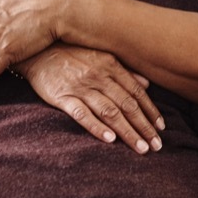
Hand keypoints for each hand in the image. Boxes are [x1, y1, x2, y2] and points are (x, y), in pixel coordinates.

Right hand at [18, 44, 164, 153]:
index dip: (151, 111)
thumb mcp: (100, 55)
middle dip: (144, 126)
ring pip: (110, 112)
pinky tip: (110, 140)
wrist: (36, 49)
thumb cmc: (71, 53)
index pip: (137, 92)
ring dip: (128, 131)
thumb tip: (147, 84)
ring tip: (141, 148)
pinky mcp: (62, 97)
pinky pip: (82, 114)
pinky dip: (97, 127)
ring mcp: (81, 87)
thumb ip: (124, 71)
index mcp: (111, 66)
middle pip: (127, 105)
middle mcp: (99, 77)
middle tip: (157, 146)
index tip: (161, 128)